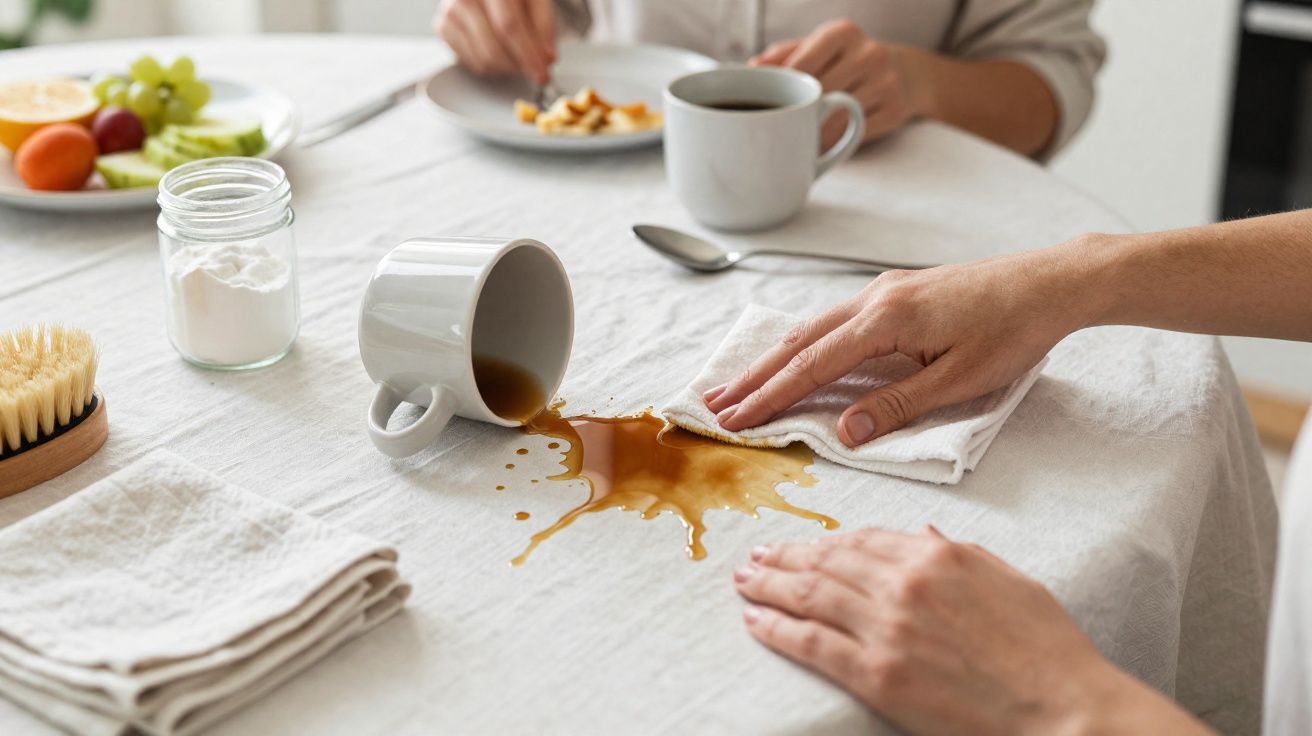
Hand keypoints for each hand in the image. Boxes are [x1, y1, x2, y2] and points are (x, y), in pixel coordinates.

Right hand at [434, 0, 554, 82]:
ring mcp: (450, 11)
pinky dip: (491, 65)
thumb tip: (546, 59)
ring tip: (516, 55)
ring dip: (506, 67)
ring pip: (482, 59)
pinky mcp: (442, 26)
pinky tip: (498, 49)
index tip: (541, 74)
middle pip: (493, 48)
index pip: (508, 26)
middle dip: (518, 66)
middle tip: (533, 67)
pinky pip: (471, 62)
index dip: (527, 54)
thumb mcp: (536, 0)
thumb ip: (544, 27)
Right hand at [703, 242, 1097, 445]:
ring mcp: (881, 290)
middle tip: (714, 406)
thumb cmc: (1014, 331)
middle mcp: (873, 298)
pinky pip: (831, 320)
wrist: (1050, 282)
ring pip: (810, 327)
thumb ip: (898, 406)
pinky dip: (801, 344)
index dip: (770, 397)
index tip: (736, 420)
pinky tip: (790, 357)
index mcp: (886, 320)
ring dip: (771, 359)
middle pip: (797, 342)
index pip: (812, 367)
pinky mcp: (893, 292)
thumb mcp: (961, 380)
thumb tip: (844, 434)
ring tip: (738, 386)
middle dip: (753, 377)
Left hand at [733, 527, 1209, 734]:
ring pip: (810, 596)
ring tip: (745, 581)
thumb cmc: (1048, 649)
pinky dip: (777, 629)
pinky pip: (812, 644)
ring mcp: (888, 629)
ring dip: (769, 586)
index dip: (824, 541)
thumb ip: (957, 553)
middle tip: (754, 556)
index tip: (800, 543)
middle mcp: (905, 584)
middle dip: (785, 557)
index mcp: (937, 556)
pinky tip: (756, 622)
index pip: (862, 539)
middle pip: (827, 562)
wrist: (1063, 711)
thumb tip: (921, 532)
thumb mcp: (1008, 580)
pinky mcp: (878, 675)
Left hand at [751, 19, 927, 148]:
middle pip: (818, 94)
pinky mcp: (897, 110)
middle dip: (794, 116)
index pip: (802, 65)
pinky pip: (856, 134)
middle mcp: (869, 53)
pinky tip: (819, 148)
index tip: (766, 107)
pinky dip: (834, 145)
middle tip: (772, 133)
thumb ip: (784, 56)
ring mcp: (887, 82)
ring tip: (792, 143)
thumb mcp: (817, 47)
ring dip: (811, 136)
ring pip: (836, 117)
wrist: (905, 72)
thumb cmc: (845, 61)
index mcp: (843, 32)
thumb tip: (752, 68)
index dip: (781, 89)